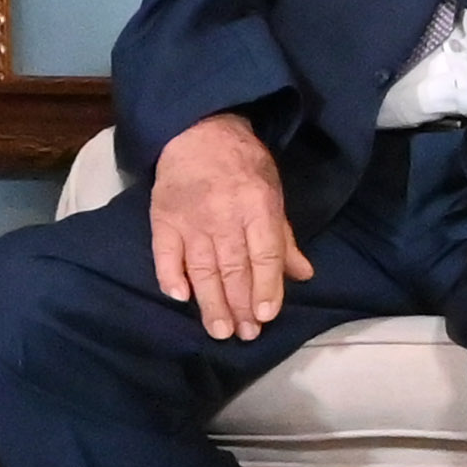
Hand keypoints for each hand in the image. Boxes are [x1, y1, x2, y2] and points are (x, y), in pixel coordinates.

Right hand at [150, 114, 312, 339]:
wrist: (198, 132)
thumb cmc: (244, 166)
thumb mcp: (274, 193)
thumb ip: (284, 237)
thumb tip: (303, 275)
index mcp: (257, 206)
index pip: (264, 254)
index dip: (266, 287)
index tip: (266, 315)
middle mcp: (224, 215)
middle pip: (233, 267)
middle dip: (240, 305)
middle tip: (245, 334)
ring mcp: (191, 219)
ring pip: (202, 268)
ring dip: (211, 302)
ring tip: (220, 330)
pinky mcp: (163, 219)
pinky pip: (165, 253)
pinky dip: (171, 275)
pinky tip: (180, 296)